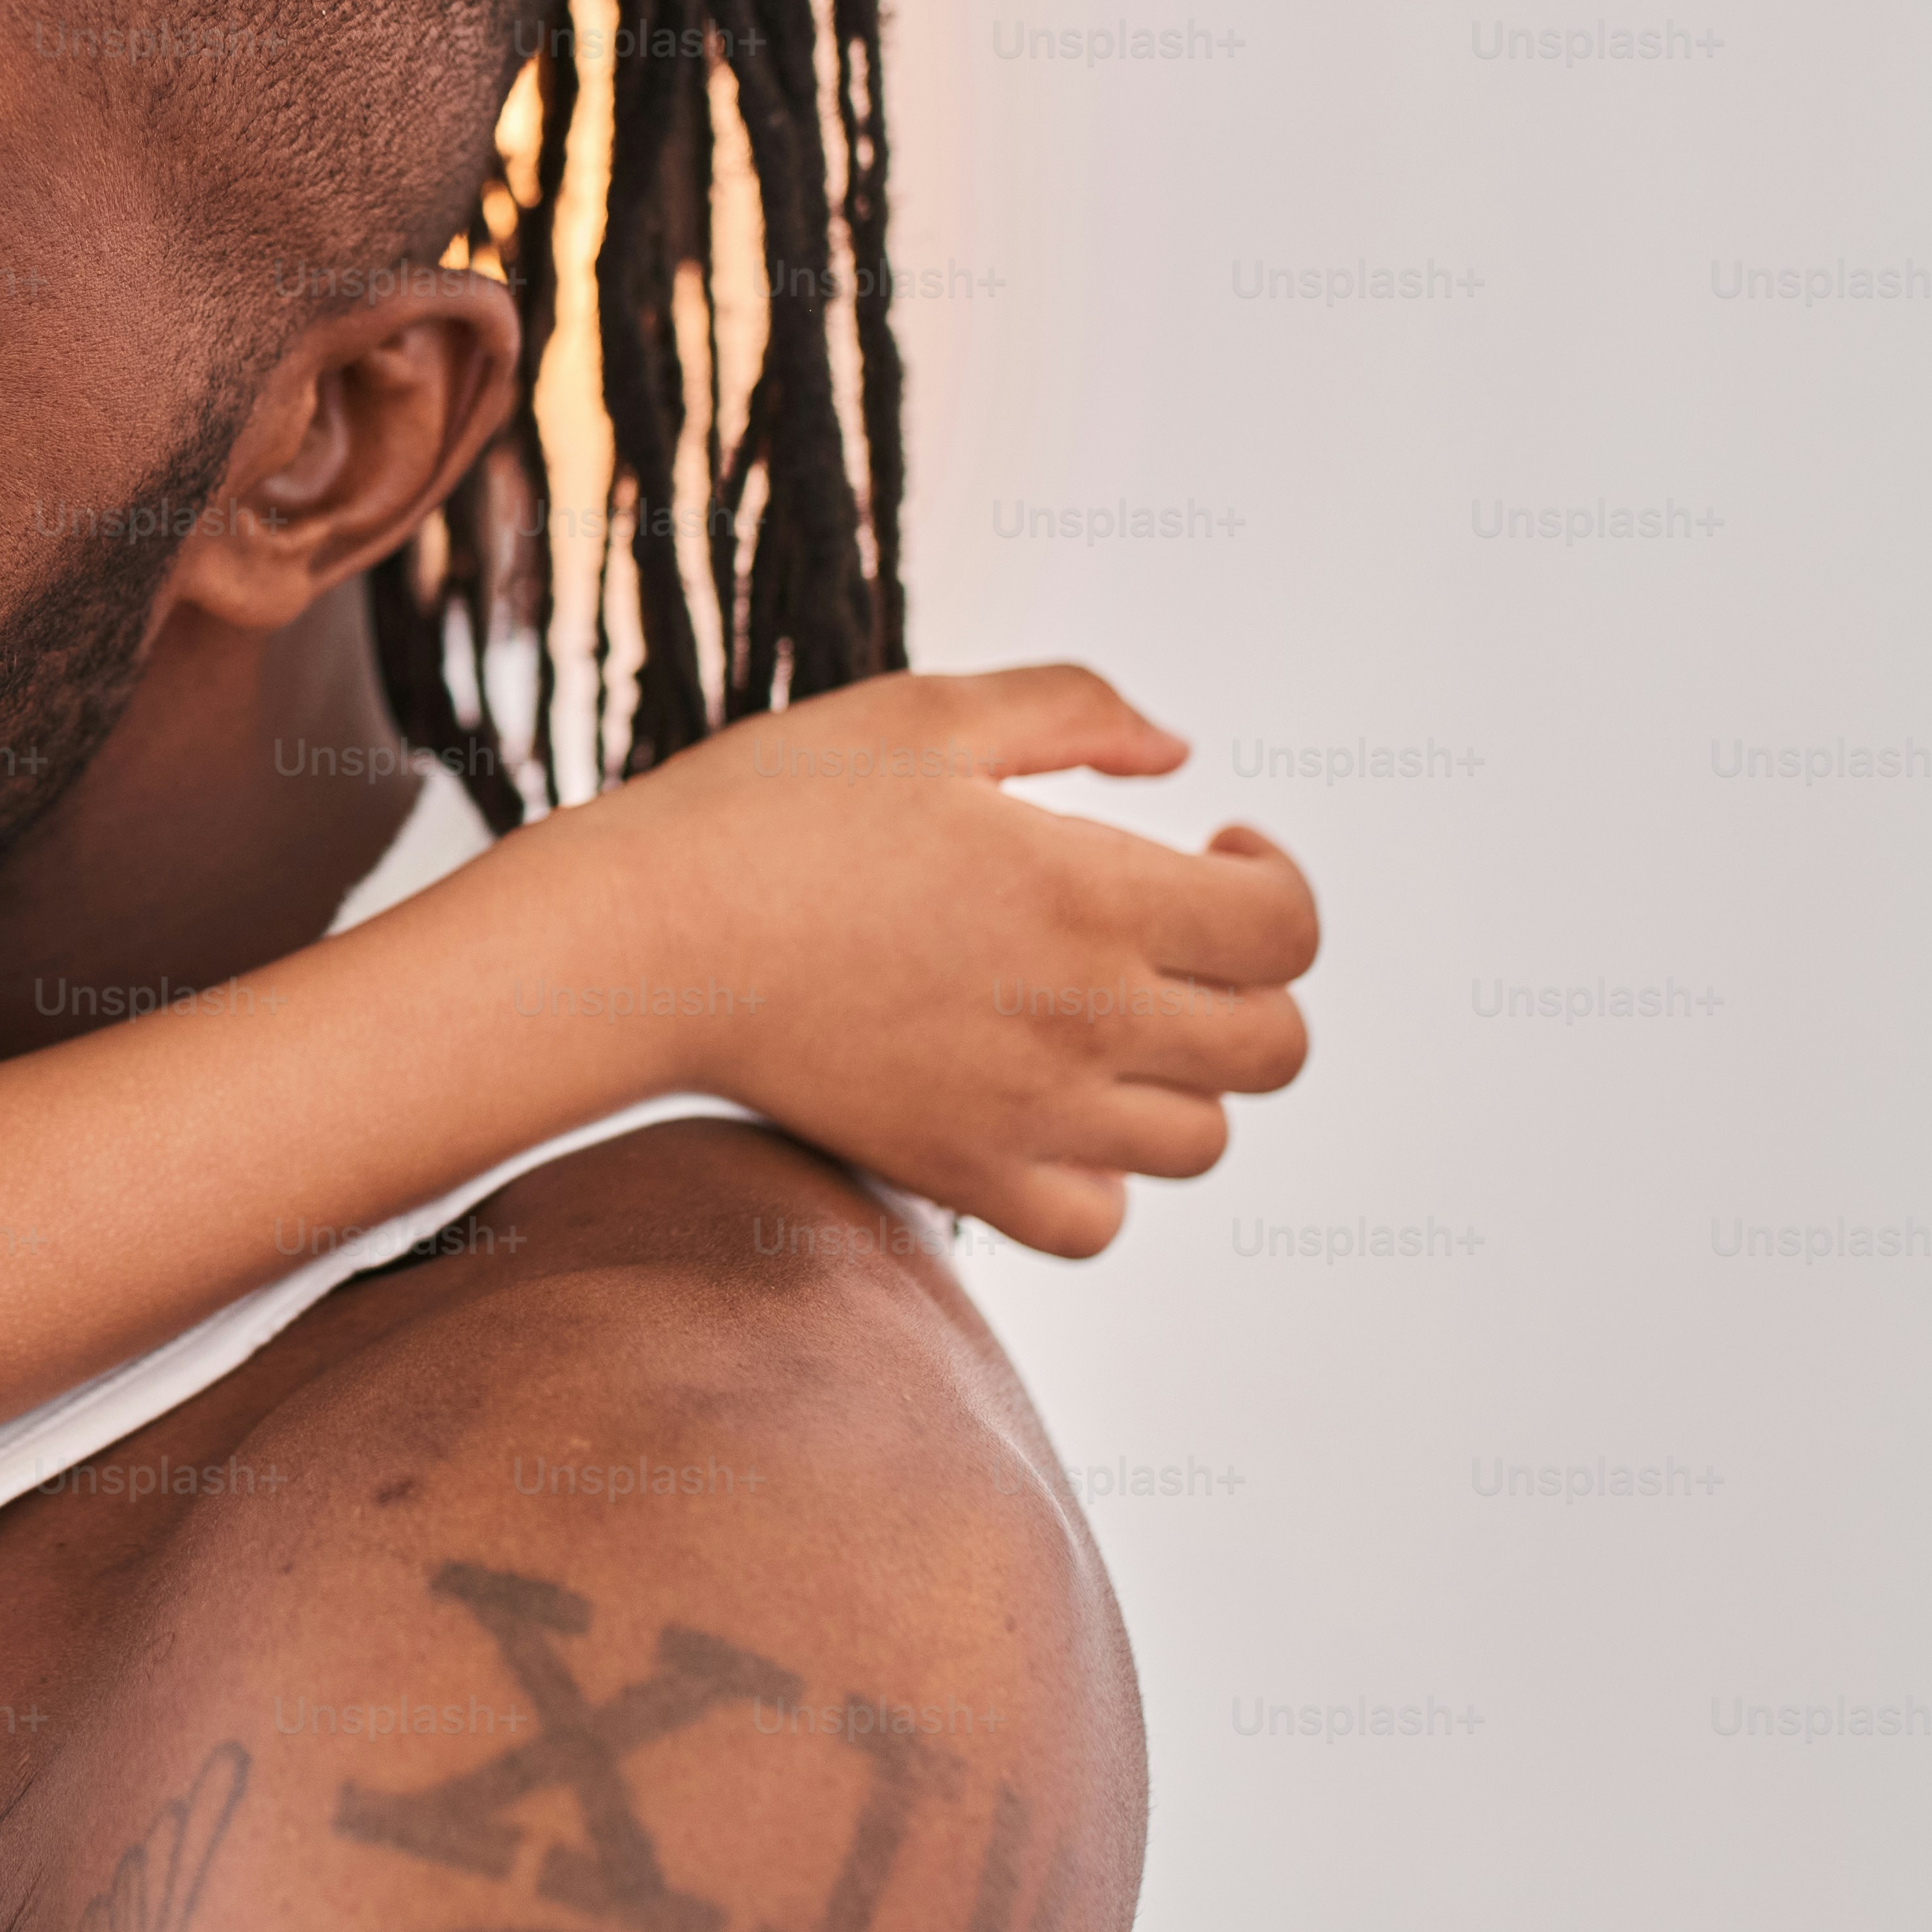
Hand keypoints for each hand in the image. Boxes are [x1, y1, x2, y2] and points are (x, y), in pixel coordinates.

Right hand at [556, 664, 1317, 1256]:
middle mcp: (1083, 1017)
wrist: (644, 940)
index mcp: (1090, 892)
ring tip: (1110, 1018)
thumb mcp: (925, 713)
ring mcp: (1026, 1112)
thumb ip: (1074, 710)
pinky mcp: (959, 1174)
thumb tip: (1179, 755)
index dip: (1274, 878)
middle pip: (1275, 1045)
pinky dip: (1101, 1178)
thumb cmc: (771, 809)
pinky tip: (1052, 1108)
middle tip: (1173, 934)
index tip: (1213, 845)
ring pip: (1201, 1139)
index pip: (1287, 928)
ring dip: (1184, 1076)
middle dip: (1249, 980)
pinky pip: (1096, 1221)